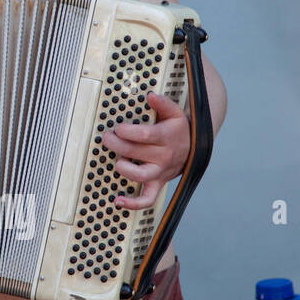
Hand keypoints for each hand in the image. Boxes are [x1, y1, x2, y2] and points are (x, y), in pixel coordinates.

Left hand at [101, 91, 189, 210]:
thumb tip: (151, 96)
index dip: (127, 132)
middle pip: (136, 152)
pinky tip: (118, 200)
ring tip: (117, 159)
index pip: (144, 135)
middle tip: (107, 138)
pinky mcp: (157, 184)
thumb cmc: (178, 130)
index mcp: (167, 137)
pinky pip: (147, 199)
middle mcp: (164, 156)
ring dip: (124, 167)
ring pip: (140, 175)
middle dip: (116, 144)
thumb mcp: (175, 113)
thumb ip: (163, 104)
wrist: (193, 149)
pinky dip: (133, 203)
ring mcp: (160, 172)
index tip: (118, 128)